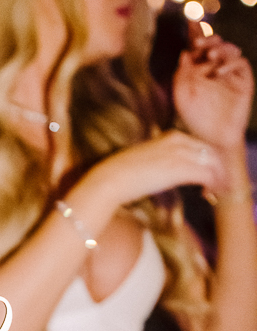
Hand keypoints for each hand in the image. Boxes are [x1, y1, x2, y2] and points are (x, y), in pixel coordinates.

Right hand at [80, 129, 226, 214]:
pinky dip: (213, 185)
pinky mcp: (179, 169)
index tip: (210, 175)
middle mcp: (178, 141)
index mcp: (171, 136)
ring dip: (219, 178)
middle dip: (218, 169)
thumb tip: (166, 172)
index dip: (209, 160)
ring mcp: (179, 154)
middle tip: (219, 185)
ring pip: (213, 162)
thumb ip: (161, 160)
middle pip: (211, 152)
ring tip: (218, 192)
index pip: (200, 145)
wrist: (110, 180)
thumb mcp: (146, 160)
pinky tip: (210, 194)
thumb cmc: (121, 174)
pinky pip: (206, 174)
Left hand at [173, 23, 253, 153]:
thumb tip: (184, 54)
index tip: (190, 19)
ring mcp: (231, 74)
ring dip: (220, 49)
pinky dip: (229, 64)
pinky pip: (240, 64)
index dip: (196, 32)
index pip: (199, 47)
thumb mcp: (182, 97)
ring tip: (210, 55)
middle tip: (198, 42)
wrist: (213, 140)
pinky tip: (218, 73)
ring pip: (230, 49)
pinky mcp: (243, 81)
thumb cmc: (195, 121)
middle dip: (207, 39)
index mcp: (200, 70)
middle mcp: (216, 68)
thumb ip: (181, 76)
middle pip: (215, 43)